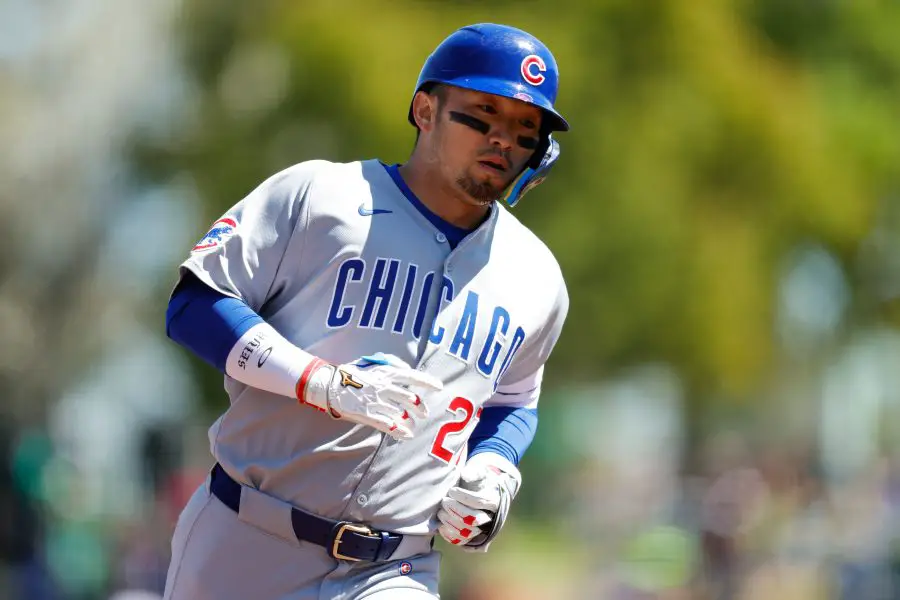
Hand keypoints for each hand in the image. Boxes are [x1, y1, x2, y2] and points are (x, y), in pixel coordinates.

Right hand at [299, 353, 442, 439]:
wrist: (328, 384)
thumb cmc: (351, 373)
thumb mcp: (371, 363)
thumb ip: (390, 364)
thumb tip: (406, 369)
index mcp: (384, 373)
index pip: (411, 376)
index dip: (427, 382)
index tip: (439, 387)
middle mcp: (382, 387)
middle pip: (409, 398)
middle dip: (420, 407)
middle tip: (424, 413)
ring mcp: (374, 401)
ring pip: (400, 413)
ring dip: (410, 421)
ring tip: (413, 425)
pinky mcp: (366, 414)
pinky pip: (387, 425)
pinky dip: (398, 431)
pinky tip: (406, 435)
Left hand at [437, 453, 520, 550]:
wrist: (482, 492)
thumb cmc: (478, 481)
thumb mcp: (479, 473)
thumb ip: (473, 472)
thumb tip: (465, 475)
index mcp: (493, 501)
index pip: (479, 502)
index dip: (464, 497)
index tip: (452, 490)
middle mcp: (490, 518)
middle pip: (473, 519)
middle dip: (455, 510)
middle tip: (444, 501)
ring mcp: (481, 530)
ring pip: (467, 532)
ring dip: (450, 523)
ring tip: (440, 512)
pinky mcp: (471, 537)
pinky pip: (461, 542)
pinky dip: (449, 536)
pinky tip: (440, 526)